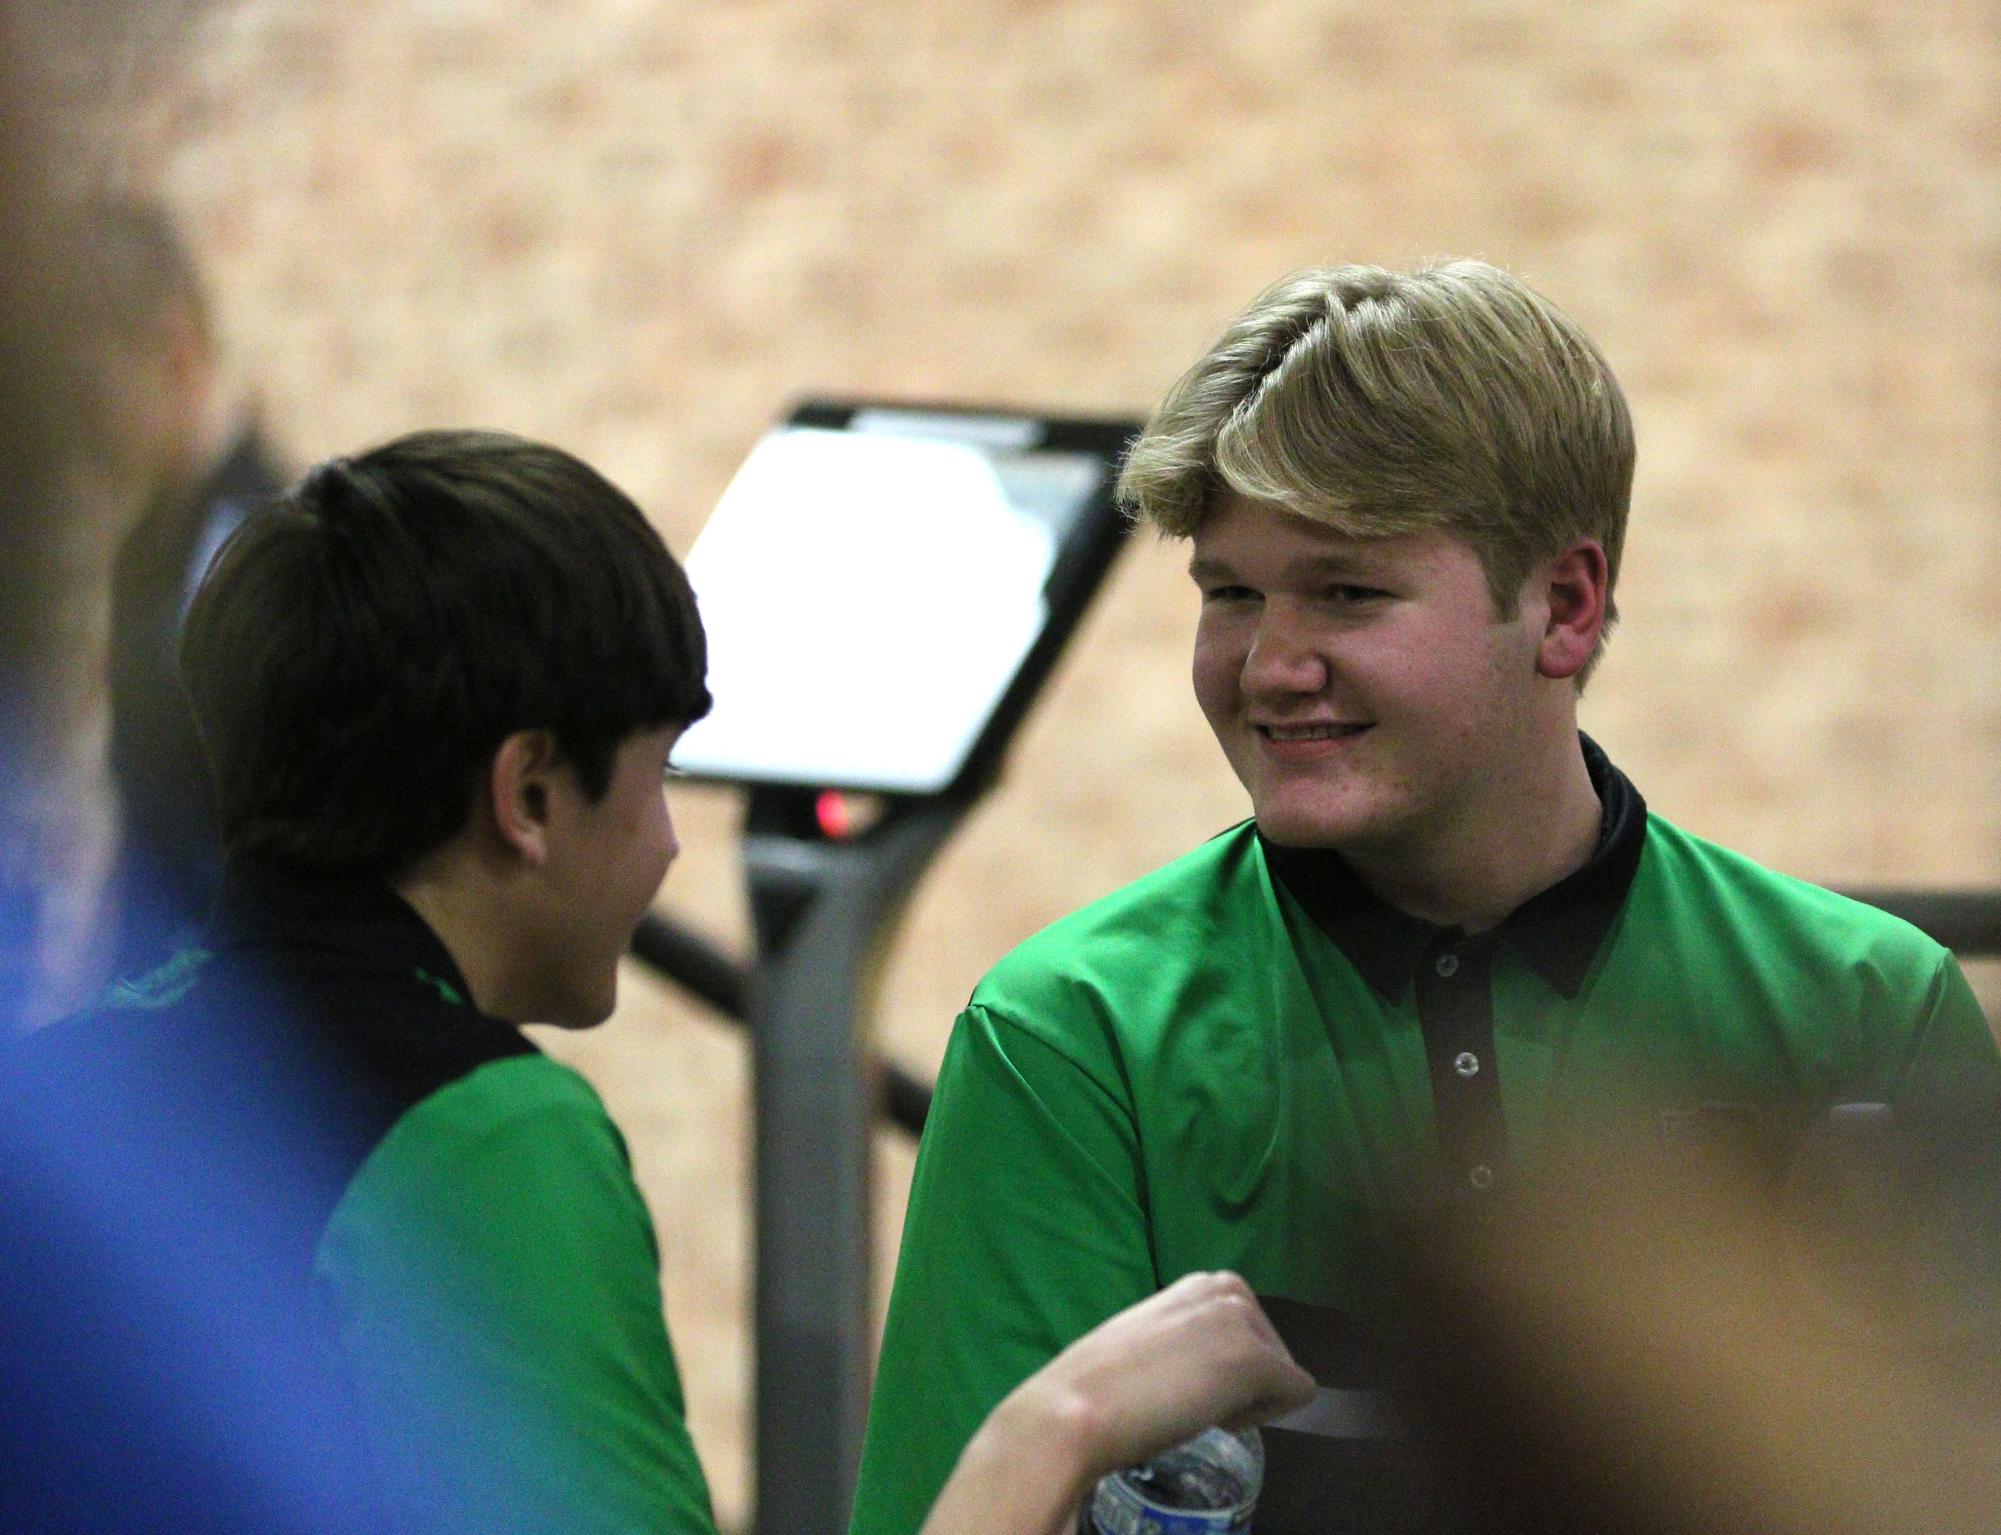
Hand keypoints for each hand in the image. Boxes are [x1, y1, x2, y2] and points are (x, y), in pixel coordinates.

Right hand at [921, 1272, 1315, 1534]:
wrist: (1077, 1408)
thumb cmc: (1102, 1385)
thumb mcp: (1154, 1343)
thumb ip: (1189, 1341)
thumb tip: (1209, 1372)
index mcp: (1199, 1284)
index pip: (1249, 1334)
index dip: (1222, 1370)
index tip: (1180, 1381)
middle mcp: (1225, 1288)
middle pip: (1274, 1352)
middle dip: (1243, 1385)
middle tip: (1186, 1397)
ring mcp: (1242, 1319)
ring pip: (1284, 1375)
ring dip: (1249, 1400)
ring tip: (1191, 1404)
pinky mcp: (1254, 1358)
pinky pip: (1296, 1395)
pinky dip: (1263, 1417)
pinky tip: (1213, 1417)